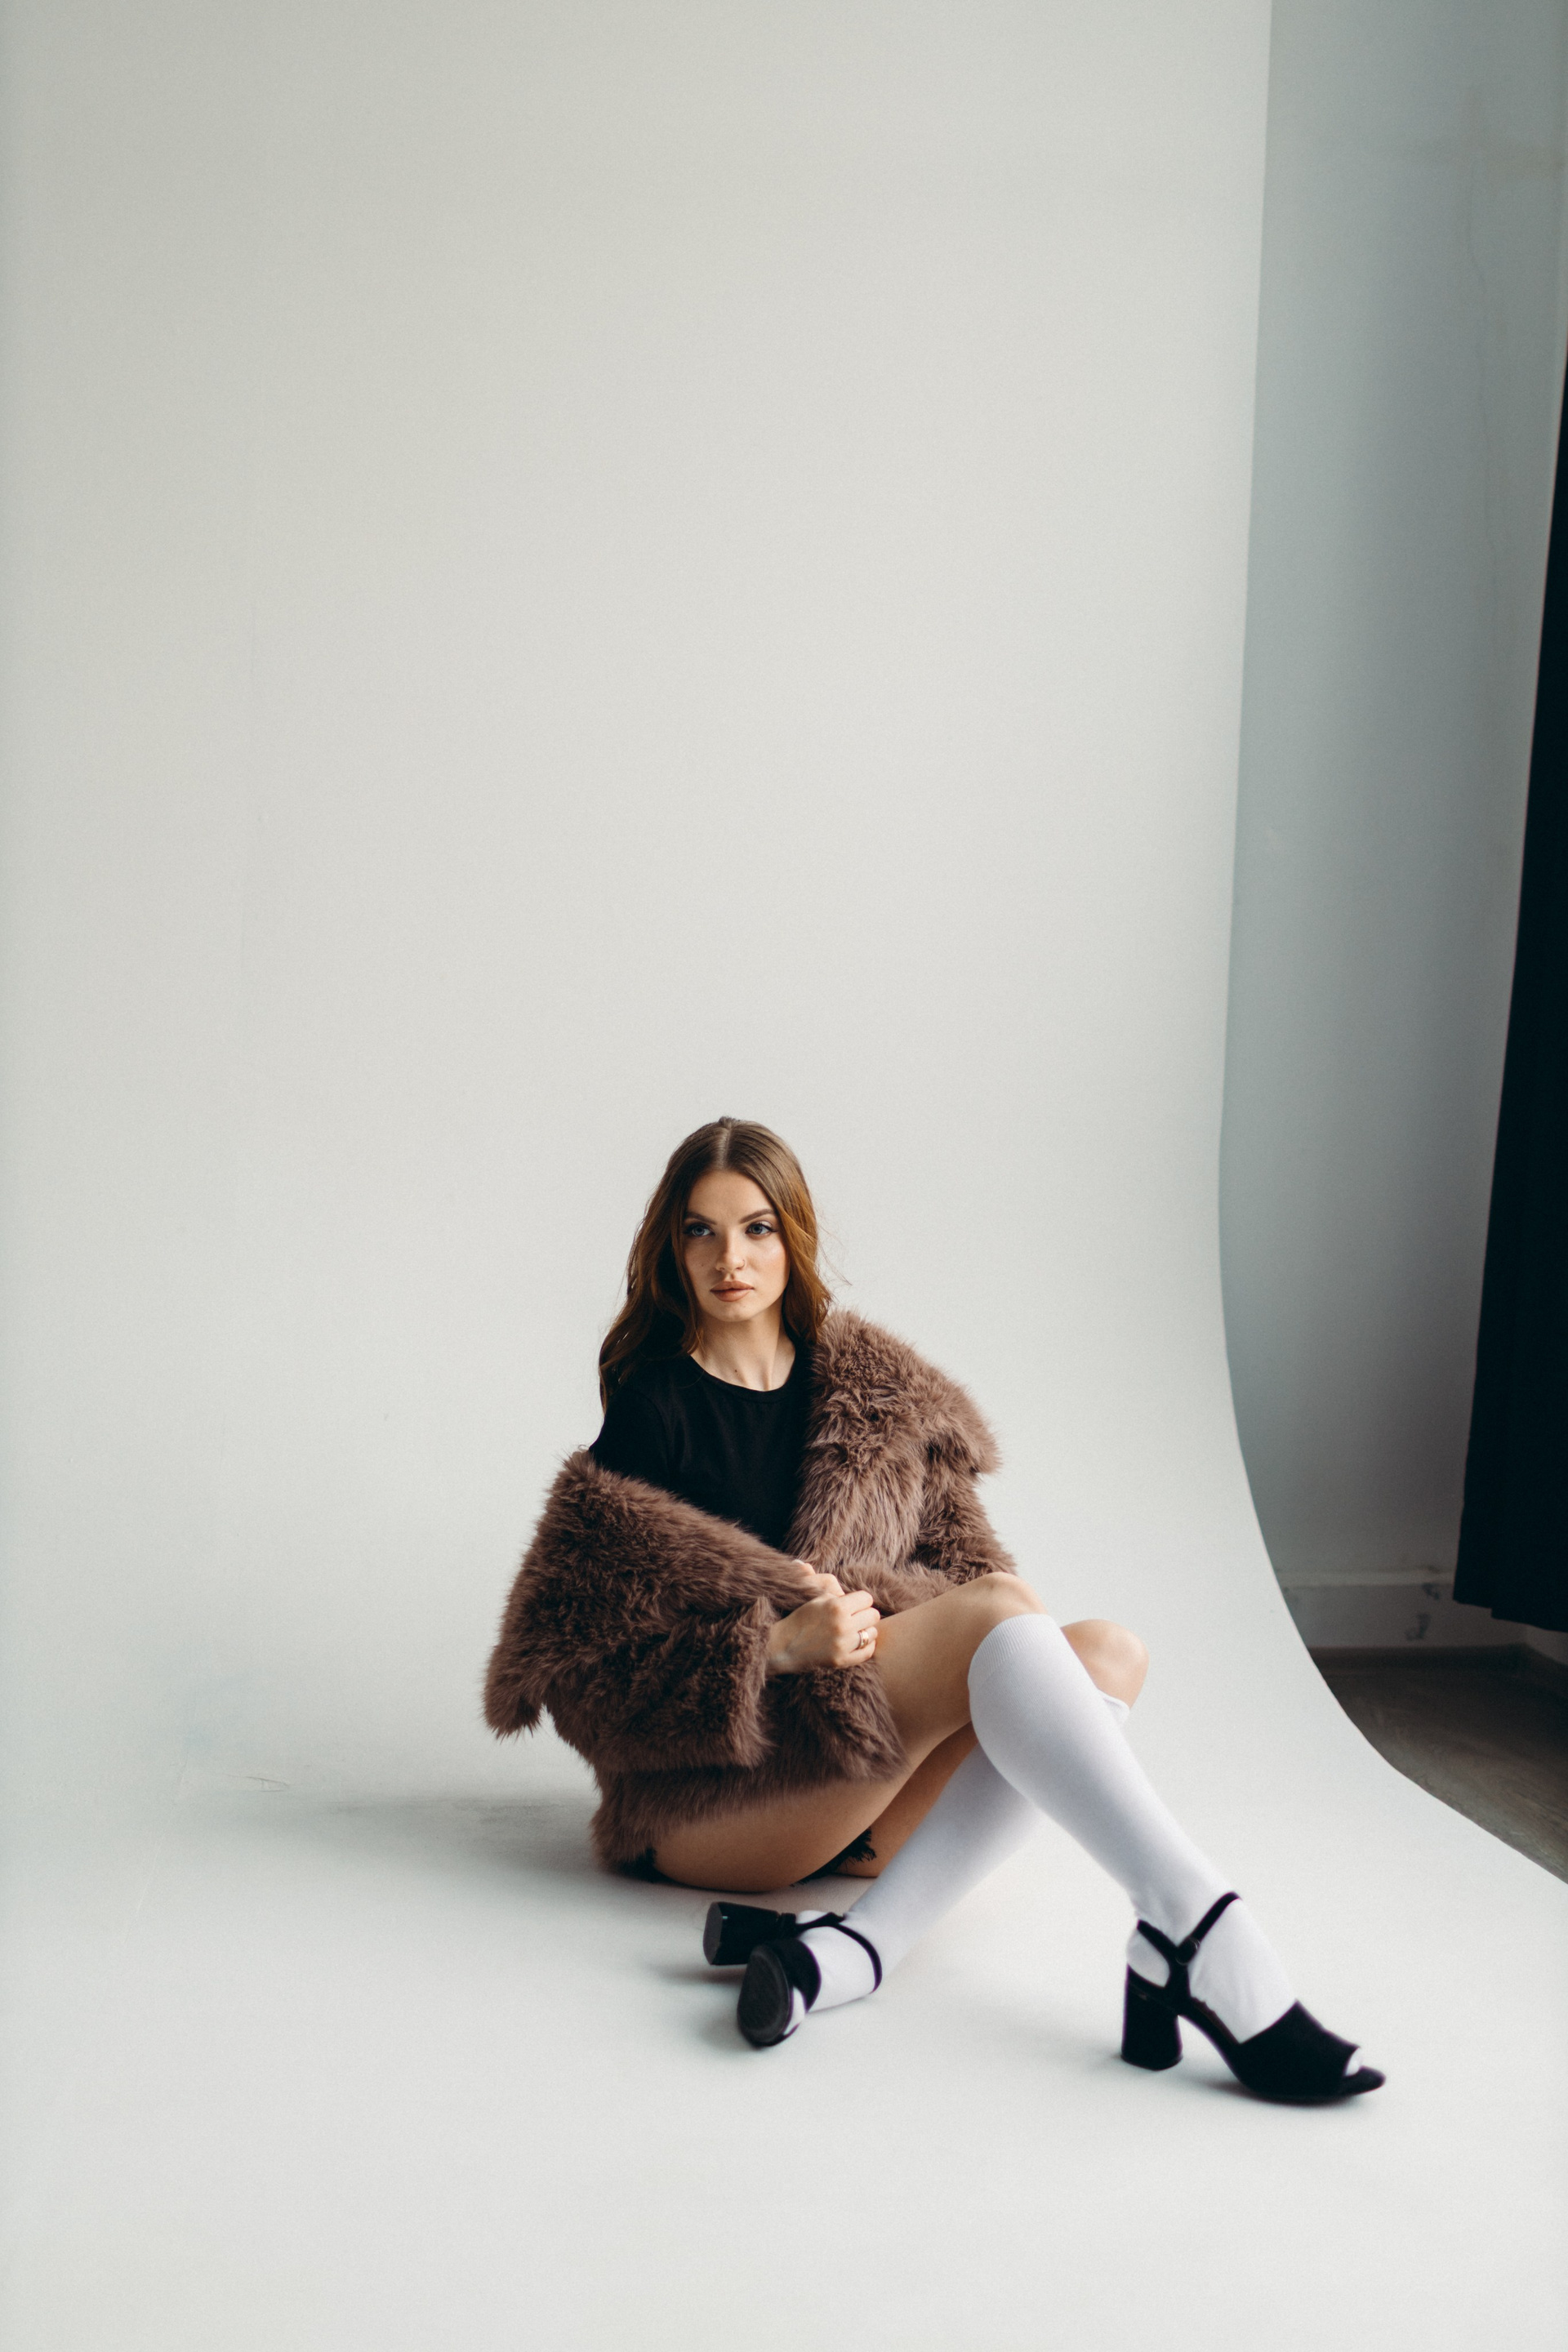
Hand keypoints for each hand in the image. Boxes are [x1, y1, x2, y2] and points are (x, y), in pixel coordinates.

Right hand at [766, 1573, 880, 1674]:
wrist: (784, 1647)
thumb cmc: (800, 1619)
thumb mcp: (814, 1598)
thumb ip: (829, 1586)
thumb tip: (826, 1575)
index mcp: (836, 1606)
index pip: (867, 1598)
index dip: (861, 1600)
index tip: (854, 1604)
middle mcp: (842, 1625)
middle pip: (873, 1615)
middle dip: (865, 1614)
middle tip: (856, 1617)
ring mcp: (843, 1644)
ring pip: (872, 1633)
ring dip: (866, 1630)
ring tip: (856, 1630)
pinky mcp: (842, 1660)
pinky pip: (867, 1652)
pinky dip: (866, 1646)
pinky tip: (859, 1642)